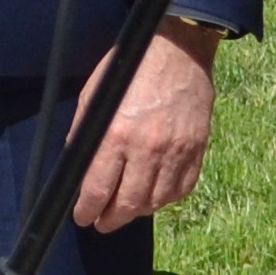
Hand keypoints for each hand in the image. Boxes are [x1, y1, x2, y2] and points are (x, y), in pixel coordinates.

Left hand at [67, 16, 219, 231]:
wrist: (179, 51)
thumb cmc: (130, 69)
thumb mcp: (94, 96)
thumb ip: (85, 134)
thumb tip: (79, 167)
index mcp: (116, 135)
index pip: (98, 189)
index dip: (87, 210)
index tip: (82, 217)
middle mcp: (147, 148)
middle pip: (128, 203)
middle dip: (111, 220)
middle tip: (102, 223)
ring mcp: (176, 151)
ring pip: (156, 201)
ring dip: (138, 211)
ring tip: (126, 210)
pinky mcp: (197, 149)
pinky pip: (182, 188)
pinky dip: (167, 199)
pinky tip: (155, 197)